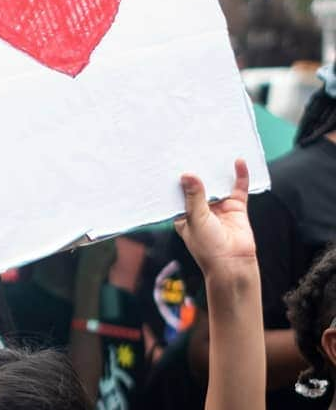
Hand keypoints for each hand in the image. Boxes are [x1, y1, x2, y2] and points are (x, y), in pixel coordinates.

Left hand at [174, 159, 255, 275]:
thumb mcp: (196, 219)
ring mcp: (218, 206)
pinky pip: (238, 188)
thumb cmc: (207, 247)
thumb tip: (187, 175)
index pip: (177, 191)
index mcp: (183, 213)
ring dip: (216, 170)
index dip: (175, 178)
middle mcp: (200, 208)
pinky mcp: (236, 207)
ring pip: (217, 183)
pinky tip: (238, 162)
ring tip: (213, 148)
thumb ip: (194, 197)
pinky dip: (239, 175)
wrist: (233, 263)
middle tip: (192, 145)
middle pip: (198, 184)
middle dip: (196, 169)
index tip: (170, 158)